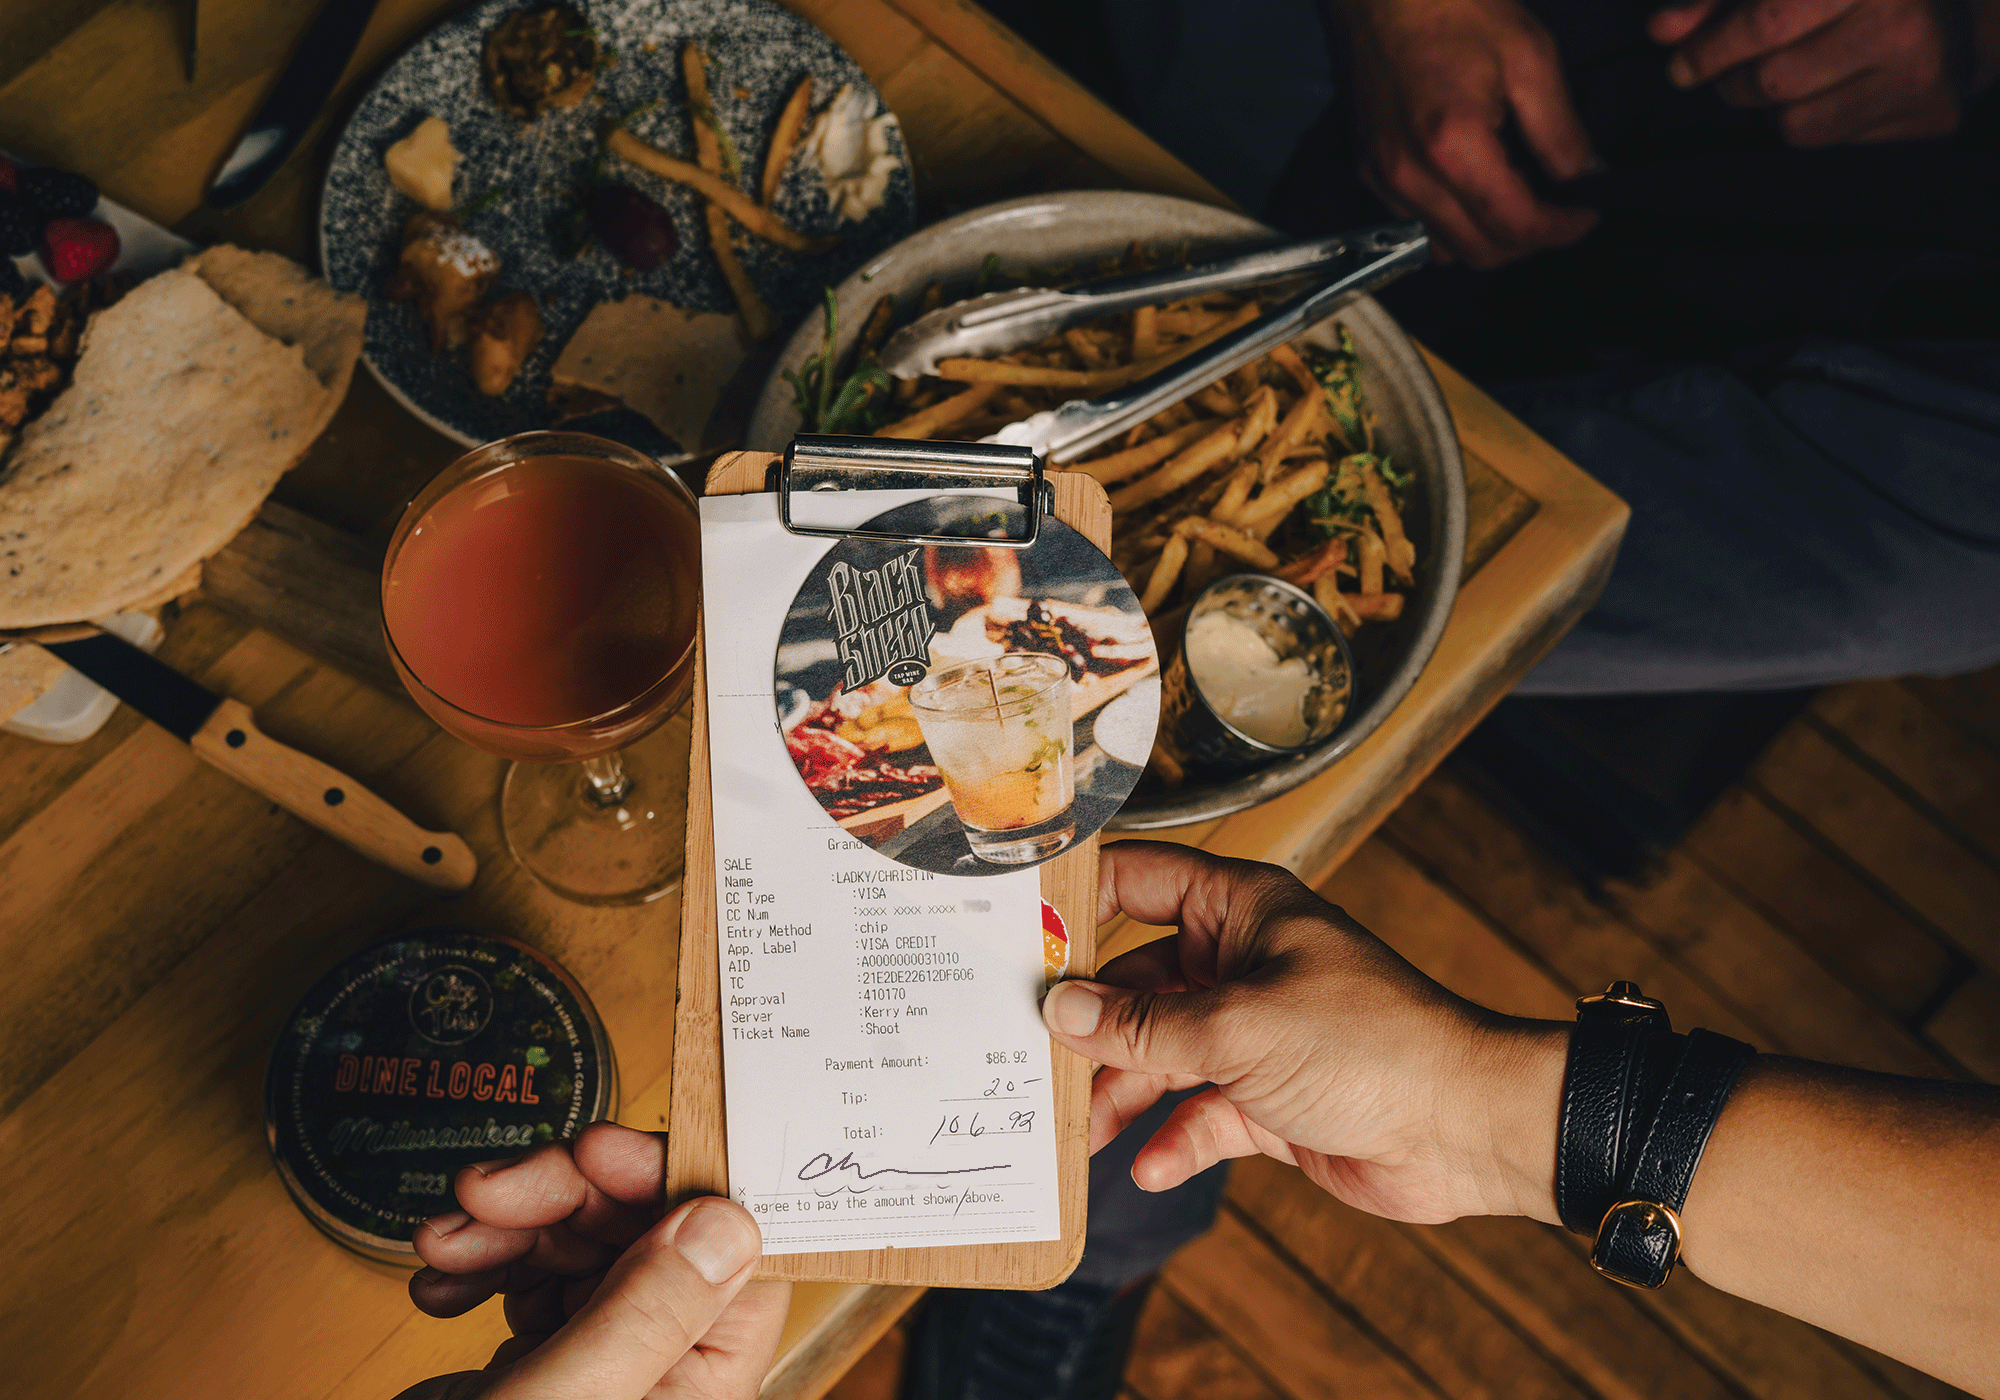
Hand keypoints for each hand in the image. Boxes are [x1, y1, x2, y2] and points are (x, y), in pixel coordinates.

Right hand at [393, 1122, 789, 1399]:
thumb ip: (649, 1314)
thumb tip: (729, 1220)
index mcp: (700, 1388)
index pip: (732, 1252)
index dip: (669, 1182)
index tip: (598, 1148)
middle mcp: (663, 1375)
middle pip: (650, 1232)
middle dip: (565, 1194)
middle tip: (488, 1186)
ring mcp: (603, 1369)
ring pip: (587, 1245)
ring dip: (511, 1222)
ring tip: (445, 1238)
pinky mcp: (545, 1367)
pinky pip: (535, 1280)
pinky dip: (485, 1262)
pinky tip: (438, 1281)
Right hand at [1040, 842, 1567, 1224]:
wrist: (1464, 1128)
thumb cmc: (1372, 1045)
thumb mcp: (1236, 1028)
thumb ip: (1142, 1026)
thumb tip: (1061, 1013)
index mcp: (1240, 910)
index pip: (1137, 881)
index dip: (1077, 901)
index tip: (1013, 933)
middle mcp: (1241, 963)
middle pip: (1137, 981)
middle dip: (1087, 1021)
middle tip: (1023, 1051)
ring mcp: (1255, 1032)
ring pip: (1160, 1053)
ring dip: (1121, 1090)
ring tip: (1077, 1127)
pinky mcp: (1270, 1096)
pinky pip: (1199, 1113)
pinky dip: (1174, 1138)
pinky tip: (1150, 1164)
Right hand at [1337, 0, 1600, 267]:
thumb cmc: (1452, 6)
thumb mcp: (1529, 55)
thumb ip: (1560, 127)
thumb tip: (1584, 175)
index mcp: (1454, 146)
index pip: (1516, 224)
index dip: (1562, 230)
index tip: (1587, 215)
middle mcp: (1410, 175)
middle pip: (1480, 252)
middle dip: (1529, 242)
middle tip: (1560, 213)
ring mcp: (1382, 178)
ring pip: (1445, 252)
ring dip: (1488, 241)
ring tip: (1518, 206)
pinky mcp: (1368, 172)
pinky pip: (1414, 228)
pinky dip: (1451, 227)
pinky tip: (1474, 192)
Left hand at [1650, 0, 1976, 144]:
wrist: (1948, 22)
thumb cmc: (1847, 0)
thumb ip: (1718, 2)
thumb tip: (1662, 30)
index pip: (1767, 19)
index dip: (1712, 49)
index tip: (1681, 68)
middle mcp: (1900, 18)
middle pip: (1771, 79)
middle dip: (1735, 82)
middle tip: (1735, 75)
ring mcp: (1918, 70)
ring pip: (1792, 122)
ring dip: (1771, 110)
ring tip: (1794, 78)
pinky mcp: (1929, 116)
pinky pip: (1827, 145)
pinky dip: (1810, 125)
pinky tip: (1830, 97)